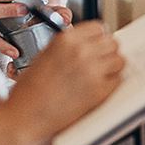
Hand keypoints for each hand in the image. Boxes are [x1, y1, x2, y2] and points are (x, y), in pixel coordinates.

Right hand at [4, 22, 124, 144]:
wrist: (24, 116)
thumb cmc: (30, 90)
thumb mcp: (46, 55)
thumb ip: (69, 47)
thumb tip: (92, 45)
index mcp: (66, 39)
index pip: (99, 28)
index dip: (100, 38)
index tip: (98, 45)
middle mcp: (81, 51)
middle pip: (112, 43)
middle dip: (108, 52)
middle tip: (101, 62)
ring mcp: (92, 70)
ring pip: (120, 60)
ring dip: (113, 67)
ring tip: (101, 75)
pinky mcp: (99, 90)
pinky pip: (118, 79)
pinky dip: (112, 83)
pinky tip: (98, 88)